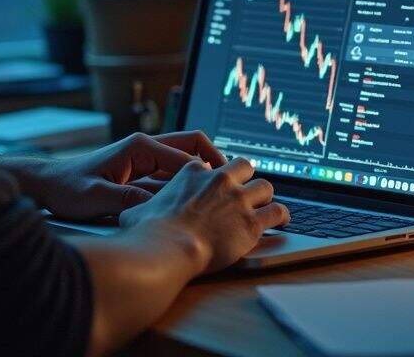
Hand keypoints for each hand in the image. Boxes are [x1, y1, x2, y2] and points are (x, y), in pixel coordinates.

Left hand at [12, 130, 227, 220]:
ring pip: (185, 161)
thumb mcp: (97, 196)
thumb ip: (128, 200)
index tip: (226, 186)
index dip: (208, 170)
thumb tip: (159, 207)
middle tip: (233, 184)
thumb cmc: (68, 187)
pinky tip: (195, 206)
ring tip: (222, 197)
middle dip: (215, 163)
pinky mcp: (141, 174)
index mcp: (139, 147)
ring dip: (202, 176)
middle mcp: (145, 148)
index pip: (185, 152)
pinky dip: (186, 187)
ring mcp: (144, 160)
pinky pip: (172, 176)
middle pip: (193, 146)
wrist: (48, 186)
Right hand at [118, 156, 289, 273]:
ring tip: (266, 205)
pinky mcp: (253, 222)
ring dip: (265, 196)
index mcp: (193, 172)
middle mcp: (219, 180)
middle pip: (244, 166)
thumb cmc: (150, 232)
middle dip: (246, 176)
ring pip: (266, 186)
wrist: (169, 248)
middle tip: (245, 189)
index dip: (215, 176)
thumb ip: (139, 206)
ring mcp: (239, 199)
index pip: (211, 164)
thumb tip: (130, 213)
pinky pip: (279, 212)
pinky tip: (282, 221)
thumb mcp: (136, 211)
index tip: (216, 186)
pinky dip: (282, 216)